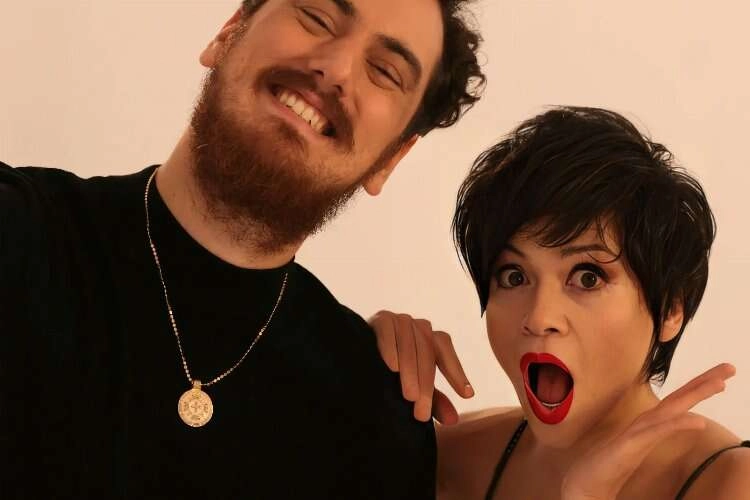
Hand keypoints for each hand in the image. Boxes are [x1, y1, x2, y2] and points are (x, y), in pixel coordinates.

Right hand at [368, 310, 473, 424]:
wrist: (356, 350)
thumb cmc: (391, 369)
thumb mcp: (414, 384)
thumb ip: (434, 399)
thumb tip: (453, 421)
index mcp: (430, 337)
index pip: (445, 351)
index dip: (456, 372)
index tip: (467, 395)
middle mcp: (418, 325)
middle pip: (427, 354)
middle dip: (426, 385)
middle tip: (422, 413)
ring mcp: (400, 319)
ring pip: (410, 347)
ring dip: (410, 373)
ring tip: (409, 397)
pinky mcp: (381, 318)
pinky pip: (389, 333)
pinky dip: (390, 349)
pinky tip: (392, 367)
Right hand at [560, 363, 736, 499]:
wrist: (583, 484)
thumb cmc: (607, 467)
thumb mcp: (635, 449)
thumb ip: (649, 435)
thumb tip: (666, 425)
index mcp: (648, 425)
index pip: (677, 402)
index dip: (698, 388)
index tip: (721, 376)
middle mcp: (644, 424)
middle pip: (678, 399)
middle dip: (704, 382)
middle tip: (730, 368)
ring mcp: (637, 432)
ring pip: (670, 409)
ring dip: (695, 395)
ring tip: (720, 384)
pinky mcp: (630, 445)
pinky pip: (657, 433)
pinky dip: (678, 424)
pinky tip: (698, 420)